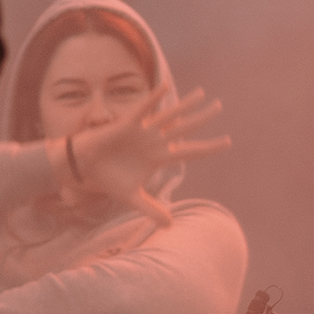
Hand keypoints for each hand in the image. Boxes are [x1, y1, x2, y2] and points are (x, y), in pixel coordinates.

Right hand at [60, 85, 229, 201]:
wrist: (85, 168)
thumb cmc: (108, 179)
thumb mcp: (132, 198)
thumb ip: (151, 209)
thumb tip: (170, 225)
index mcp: (159, 156)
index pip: (190, 151)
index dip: (209, 147)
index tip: (228, 142)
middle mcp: (155, 141)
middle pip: (185, 128)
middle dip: (203, 118)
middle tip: (220, 106)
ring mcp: (143, 131)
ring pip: (169, 116)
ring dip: (185, 104)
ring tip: (202, 93)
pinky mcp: (127, 125)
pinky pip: (143, 109)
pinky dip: (153, 99)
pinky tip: (164, 88)